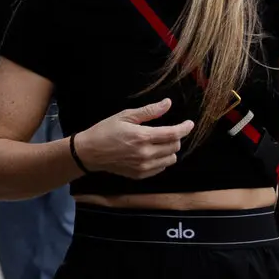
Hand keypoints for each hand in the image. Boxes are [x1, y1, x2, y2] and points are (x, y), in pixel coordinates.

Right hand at [73, 99, 193, 178]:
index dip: (185, 128)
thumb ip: (149, 111)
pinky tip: (152, 153)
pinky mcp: (140, 174)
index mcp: (142, 137)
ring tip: (159, 143)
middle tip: (167, 131)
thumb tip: (168, 104)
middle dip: (175, 137)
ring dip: (170, 150)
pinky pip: (161, 168)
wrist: (89, 153)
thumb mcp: (125, 116)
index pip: (173, 134)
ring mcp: (143, 166)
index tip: (189, 124)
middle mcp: (145, 153)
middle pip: (175, 146)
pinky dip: (162, 159)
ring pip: (171, 159)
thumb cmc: (105, 131)